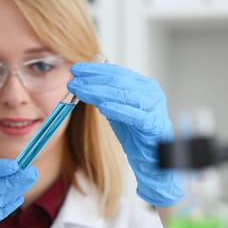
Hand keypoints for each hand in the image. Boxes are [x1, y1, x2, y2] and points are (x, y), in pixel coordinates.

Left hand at [68, 62, 183, 206]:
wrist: (152, 158)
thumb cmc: (135, 133)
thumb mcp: (116, 110)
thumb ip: (104, 96)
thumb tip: (81, 83)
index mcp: (142, 85)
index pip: (116, 72)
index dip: (95, 70)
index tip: (76, 69)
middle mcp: (150, 92)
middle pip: (118, 80)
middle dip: (93, 80)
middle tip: (74, 81)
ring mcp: (153, 106)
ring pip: (124, 94)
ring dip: (98, 92)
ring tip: (80, 91)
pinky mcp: (154, 124)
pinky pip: (135, 115)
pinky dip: (118, 110)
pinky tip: (103, 107)